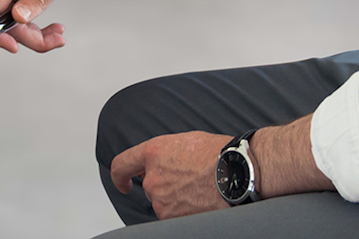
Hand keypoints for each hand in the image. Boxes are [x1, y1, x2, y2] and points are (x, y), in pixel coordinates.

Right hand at [0, 0, 97, 53]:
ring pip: (12, 15)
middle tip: (54, 40)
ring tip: (57, 33)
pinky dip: (33, 17)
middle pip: (3, 19)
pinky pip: (17, 5)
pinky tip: (50, 22)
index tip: (12, 47)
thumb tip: (17, 18)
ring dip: (33, 30)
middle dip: (28, 37)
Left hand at [110, 131, 229, 218]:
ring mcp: (162, 200)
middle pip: (150, 186)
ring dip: (176, 199)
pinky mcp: (174, 217)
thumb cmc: (218, 154)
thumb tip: (154, 163)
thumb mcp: (183, 142)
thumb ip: (162, 154)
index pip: (121, 165)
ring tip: (199, 188)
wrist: (238, 173)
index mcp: (153, 152)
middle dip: (165, 185)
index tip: (124, 182)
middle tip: (189, 180)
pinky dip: (184, 211)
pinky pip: (173, 215)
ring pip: (163, 202)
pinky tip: (201, 200)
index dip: (120, 176)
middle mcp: (153, 177)